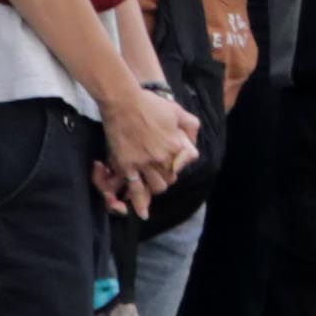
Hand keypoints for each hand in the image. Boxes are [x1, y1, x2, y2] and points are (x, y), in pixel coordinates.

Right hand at [97, 78, 192, 203]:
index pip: (184, 166)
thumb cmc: (151, 105)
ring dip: (155, 188)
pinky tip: (142, 213)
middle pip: (170, 179)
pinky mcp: (126, 166)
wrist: (124, 103)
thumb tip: (192, 145)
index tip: (171, 163)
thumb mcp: (179, 112)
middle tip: (159, 174)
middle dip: (166, 178)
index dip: (177, 165)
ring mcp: (144, 164)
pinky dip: (139, 202)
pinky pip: (135, 189)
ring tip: (151, 187)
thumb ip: (191, 128)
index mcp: (177, 146)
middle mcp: (163, 158)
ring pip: (156, 187)